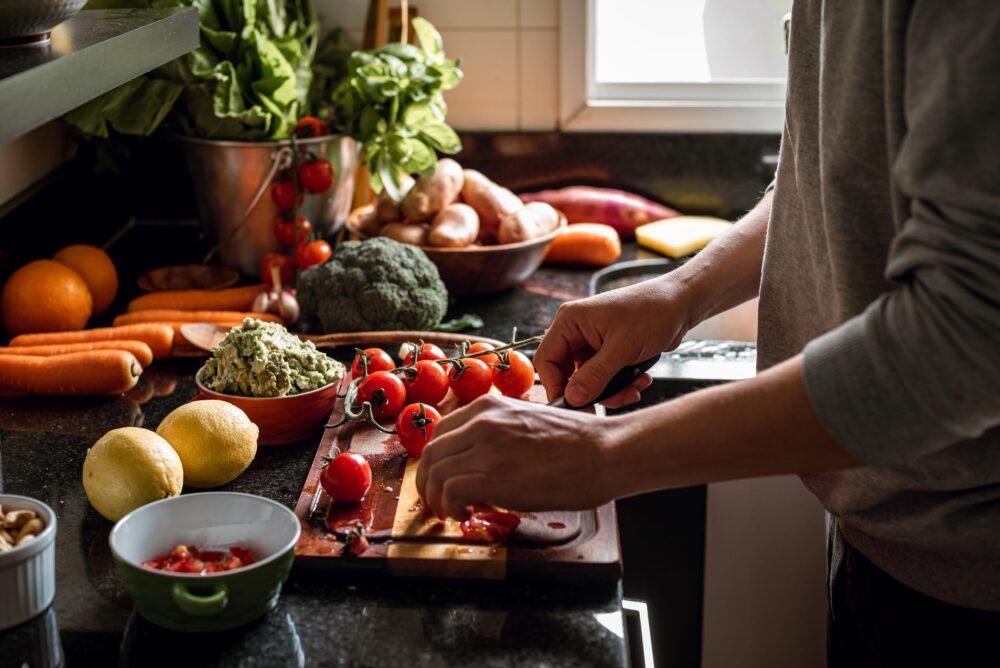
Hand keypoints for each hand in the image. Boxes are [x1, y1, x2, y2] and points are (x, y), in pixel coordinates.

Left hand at [415, 394, 616, 518]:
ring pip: (435, 473)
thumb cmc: (578, 442)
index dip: (436, 460)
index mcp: (489, 406)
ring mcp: (486, 448)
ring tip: (451, 512)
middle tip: (437, 502)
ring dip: (436, 498)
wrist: (605, 451)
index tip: (441, 478)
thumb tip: (482, 459)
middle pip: (431, 454)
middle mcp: (482, 422)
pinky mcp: (493, 476)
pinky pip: (450, 492)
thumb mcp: (528, 421)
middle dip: (428, 482)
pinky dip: (450, 507)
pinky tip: (465, 514)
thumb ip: (499, 432)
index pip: (441, 432)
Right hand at [536, 278, 691, 407]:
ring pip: (589, 380)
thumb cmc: (652, 312)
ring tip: (634, 389)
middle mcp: (577, 331)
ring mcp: (593, 342)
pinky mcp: (608, 351)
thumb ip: (595, 376)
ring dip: (612, 390)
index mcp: (570, 321)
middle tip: (610, 402)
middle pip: (568, 374)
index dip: (556, 386)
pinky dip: (621, 384)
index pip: (547, 360)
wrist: (681, 303)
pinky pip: (605, 377)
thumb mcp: (622, 348)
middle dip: (591, 391)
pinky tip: (641, 380)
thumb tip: (572, 398)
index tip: (573, 406)